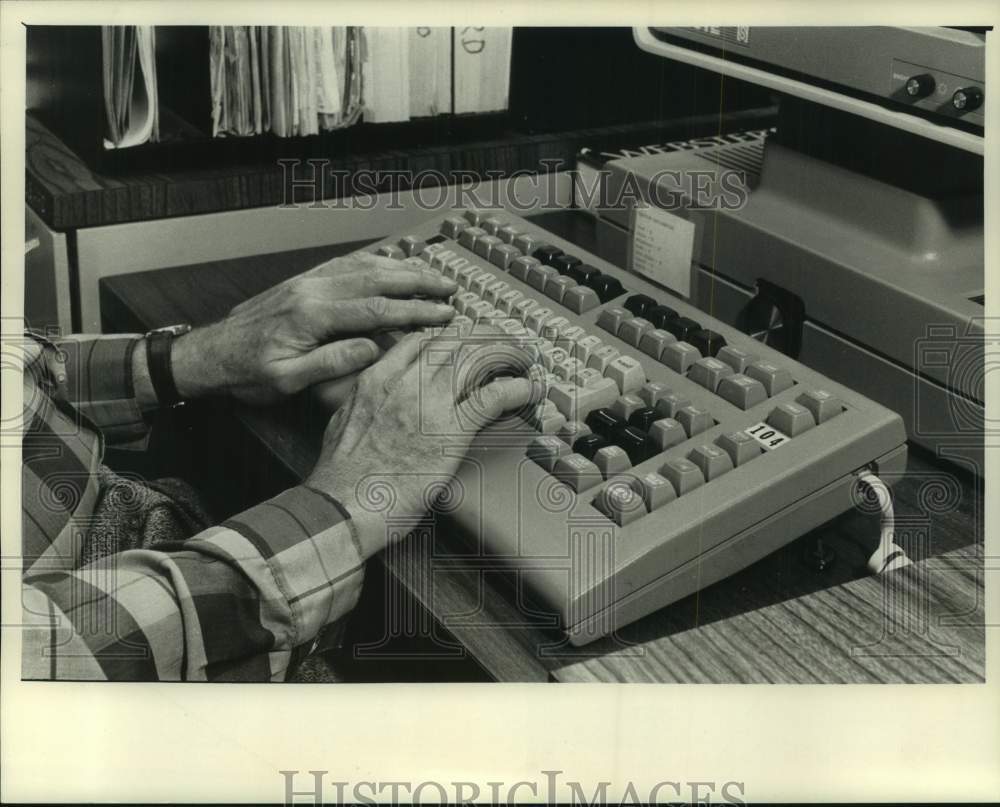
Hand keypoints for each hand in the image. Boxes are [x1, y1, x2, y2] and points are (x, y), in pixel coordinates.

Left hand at [169, 253, 457, 404]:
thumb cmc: (246, 374)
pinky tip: (389, 264)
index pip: (376, 309)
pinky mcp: (301, 282)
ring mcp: (306, 281)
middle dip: (418, 281)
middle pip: (376, 279)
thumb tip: (373, 348)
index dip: (415, 310)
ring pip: (362, 266)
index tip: (443, 314)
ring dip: (400, 268)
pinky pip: (343, 264)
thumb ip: (331, 363)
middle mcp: (311, 290)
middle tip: (449, 286)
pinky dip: (372, 262)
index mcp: (311, 316)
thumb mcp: (287, 381)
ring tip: (430, 272)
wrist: (210, 354)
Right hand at [305, 323, 540, 558]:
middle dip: (484, 337)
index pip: (420, 340)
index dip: (448, 337)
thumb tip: (368, 401)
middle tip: (502, 343)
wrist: (344, 505)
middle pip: (454, 341)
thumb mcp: (341, 424)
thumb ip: (360, 404)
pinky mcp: (452, 431)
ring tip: (521, 359)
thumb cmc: (341, 478)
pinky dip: (516, 389)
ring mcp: (430, 404)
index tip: (462, 341)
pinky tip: (529, 389)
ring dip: (505, 355)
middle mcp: (405, 383)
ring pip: (477, 358)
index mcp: (377, 380)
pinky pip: (493, 397)